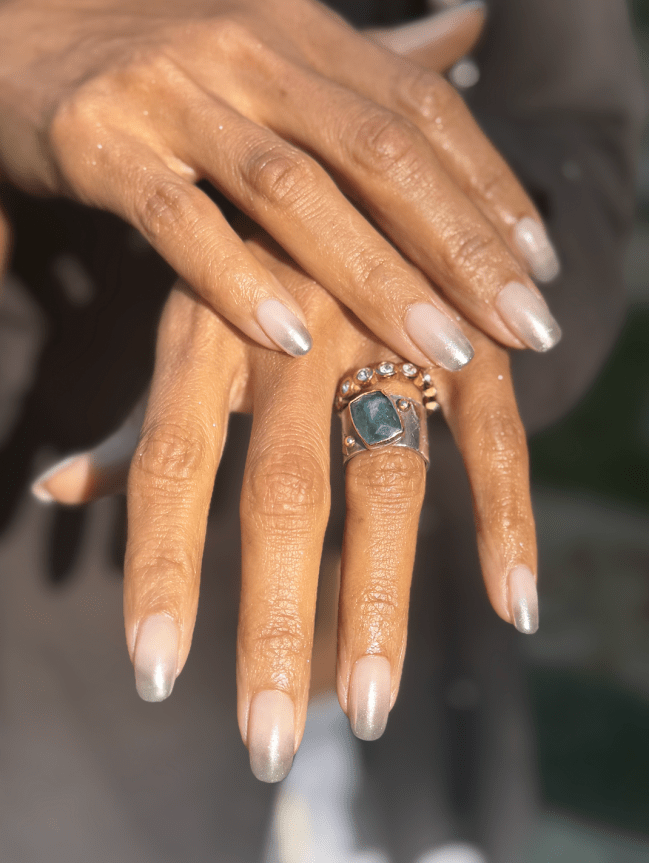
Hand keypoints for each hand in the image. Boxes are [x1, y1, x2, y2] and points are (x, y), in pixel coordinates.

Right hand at [0, 0, 559, 366]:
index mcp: (300, 28)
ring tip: (442, 352)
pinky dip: (235, 280)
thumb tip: (464, 31)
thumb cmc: (157, 55)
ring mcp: (171, 91)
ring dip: (376, 276)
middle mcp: (247, 47)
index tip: (539, 269)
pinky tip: (288, 340)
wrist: (13, 24)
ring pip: (293, 190)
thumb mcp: (267, 42)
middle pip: (380, 152)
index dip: (490, 187)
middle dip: (462, 246)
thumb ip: (361, 61)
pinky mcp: (99, 141)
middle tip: (525, 327)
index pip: (420, 109)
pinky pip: (177, 219)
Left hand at [35, 232, 538, 782]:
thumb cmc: (257, 267)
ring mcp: (390, 333)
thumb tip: (60, 492)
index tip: (153, 675)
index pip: (171, 465)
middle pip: (283, 495)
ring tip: (366, 706)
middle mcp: (297, 336)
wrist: (368, 156)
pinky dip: (507, 519)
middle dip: (272, 622)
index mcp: (210, 329)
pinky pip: (495, 436)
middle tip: (264, 741)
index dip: (159, 568)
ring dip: (380, 599)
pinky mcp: (471, 335)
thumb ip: (137, 418)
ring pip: (386, 479)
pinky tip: (516, 606)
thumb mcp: (187, 323)